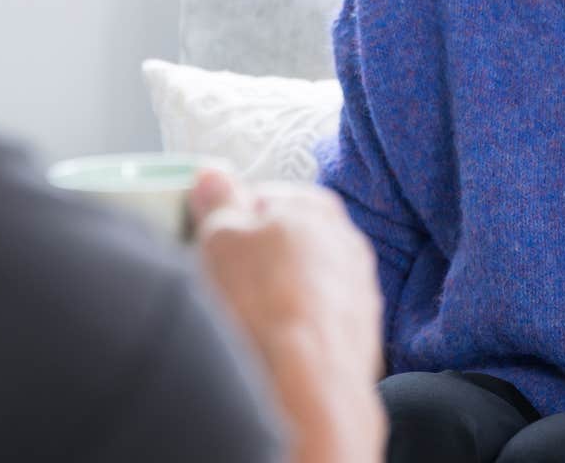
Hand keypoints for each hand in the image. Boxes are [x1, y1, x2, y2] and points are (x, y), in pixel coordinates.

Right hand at [189, 169, 385, 462]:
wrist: (308, 389)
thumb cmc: (265, 304)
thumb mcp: (221, 235)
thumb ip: (218, 198)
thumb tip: (212, 175)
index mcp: (316, 205)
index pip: (261, 198)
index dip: (227, 221)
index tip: (206, 242)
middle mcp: (347, 244)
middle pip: (282, 244)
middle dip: (252, 263)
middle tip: (220, 286)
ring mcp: (358, 295)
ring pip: (298, 288)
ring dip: (273, 302)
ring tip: (245, 326)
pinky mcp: (358, 340)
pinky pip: (313, 326)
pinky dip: (293, 335)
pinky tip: (271, 350)